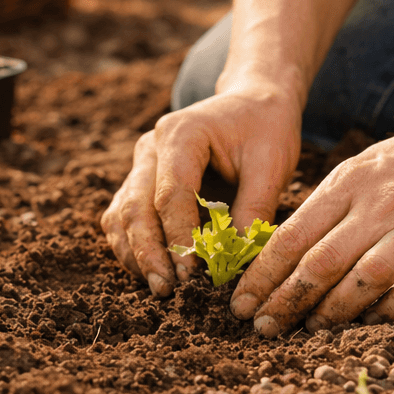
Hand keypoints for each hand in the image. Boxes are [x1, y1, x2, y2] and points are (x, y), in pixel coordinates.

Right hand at [100, 83, 302, 296]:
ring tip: (159, 288)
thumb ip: (252, 211)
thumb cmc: (265, 130)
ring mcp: (142, 165)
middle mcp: (151, 148)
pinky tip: (154, 271)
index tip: (192, 274)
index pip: (170, 194)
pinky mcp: (142, 182)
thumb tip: (234, 263)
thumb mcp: (272, 166)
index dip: (178, 237)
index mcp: (181, 133)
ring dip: (136, 255)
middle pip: (135, 207)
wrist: (254, 104)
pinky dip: (134, 247)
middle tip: (167, 289)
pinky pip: (125, 218)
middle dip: (149, 253)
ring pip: (122, 215)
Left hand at [230, 109, 393, 335]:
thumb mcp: (366, 166)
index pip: (293, 235)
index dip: (262, 276)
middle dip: (285, 302)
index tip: (240, 303)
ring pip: (362, 283)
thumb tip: (286, 252)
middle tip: (262, 327)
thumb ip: (330, 206)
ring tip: (310, 331)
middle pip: (320, 264)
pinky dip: (388, 313)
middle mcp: (379, 205)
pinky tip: (370, 324)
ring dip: (332, 314)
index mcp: (350, 182)